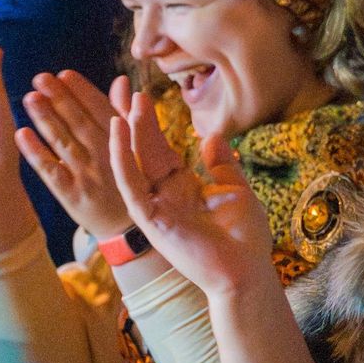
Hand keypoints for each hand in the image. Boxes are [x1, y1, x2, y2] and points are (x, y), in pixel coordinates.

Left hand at [15, 71, 134, 239]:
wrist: (130, 231)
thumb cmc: (135, 182)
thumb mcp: (142, 150)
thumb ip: (128, 115)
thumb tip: (120, 82)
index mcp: (124, 144)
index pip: (101, 112)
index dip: (82, 92)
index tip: (65, 74)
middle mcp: (107, 158)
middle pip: (80, 124)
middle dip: (60, 99)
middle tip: (40, 78)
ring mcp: (88, 177)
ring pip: (64, 144)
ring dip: (46, 120)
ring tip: (29, 98)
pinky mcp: (72, 196)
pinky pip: (51, 172)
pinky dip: (36, 153)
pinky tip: (21, 134)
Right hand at [109, 91, 274, 298]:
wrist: (245, 271)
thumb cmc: (244, 238)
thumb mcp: (236, 191)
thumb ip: (222, 165)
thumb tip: (213, 136)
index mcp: (183, 189)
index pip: (161, 150)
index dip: (151, 125)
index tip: (143, 96)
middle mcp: (164, 196)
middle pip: (145, 152)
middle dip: (137, 124)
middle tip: (130, 91)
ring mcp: (154, 208)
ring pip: (133, 165)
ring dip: (128, 136)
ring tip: (126, 106)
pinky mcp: (150, 220)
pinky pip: (131, 185)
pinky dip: (123, 159)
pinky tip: (119, 135)